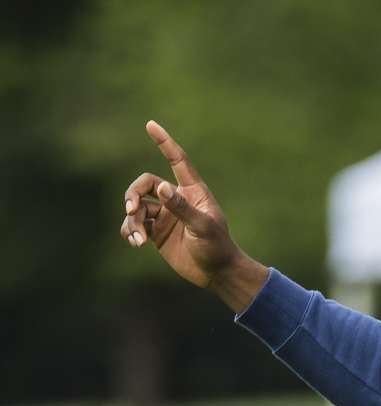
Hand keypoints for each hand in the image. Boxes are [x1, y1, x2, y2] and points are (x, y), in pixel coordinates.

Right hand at [122, 121, 266, 310]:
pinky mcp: (157, 233)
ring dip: (132, 220)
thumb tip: (160, 188)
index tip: (150, 124)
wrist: (217, 273)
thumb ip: (181, 207)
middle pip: (144, 184)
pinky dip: (130, 231)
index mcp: (193, 191)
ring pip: (136, 207)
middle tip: (131, 209)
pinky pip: (134, 224)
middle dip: (133, 194)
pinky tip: (135, 243)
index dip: (164, 143)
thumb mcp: (203, 226)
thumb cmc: (217, 247)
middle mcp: (176, 199)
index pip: (177, 161)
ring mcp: (166, 215)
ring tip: (138, 239)